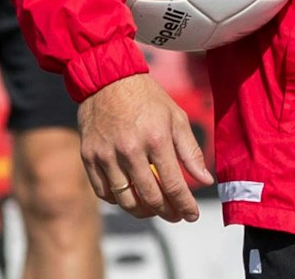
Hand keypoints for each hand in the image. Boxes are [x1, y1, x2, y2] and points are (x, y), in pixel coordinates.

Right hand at [79, 73, 212, 221]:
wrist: (108, 78)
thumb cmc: (147, 97)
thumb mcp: (176, 117)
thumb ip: (191, 152)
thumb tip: (206, 180)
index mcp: (156, 138)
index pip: (173, 184)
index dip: (185, 205)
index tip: (192, 215)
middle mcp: (129, 150)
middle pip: (150, 197)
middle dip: (167, 212)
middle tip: (176, 215)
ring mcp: (105, 155)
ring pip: (125, 200)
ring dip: (143, 212)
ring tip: (155, 210)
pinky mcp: (88, 156)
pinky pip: (103, 192)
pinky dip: (118, 201)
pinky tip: (131, 197)